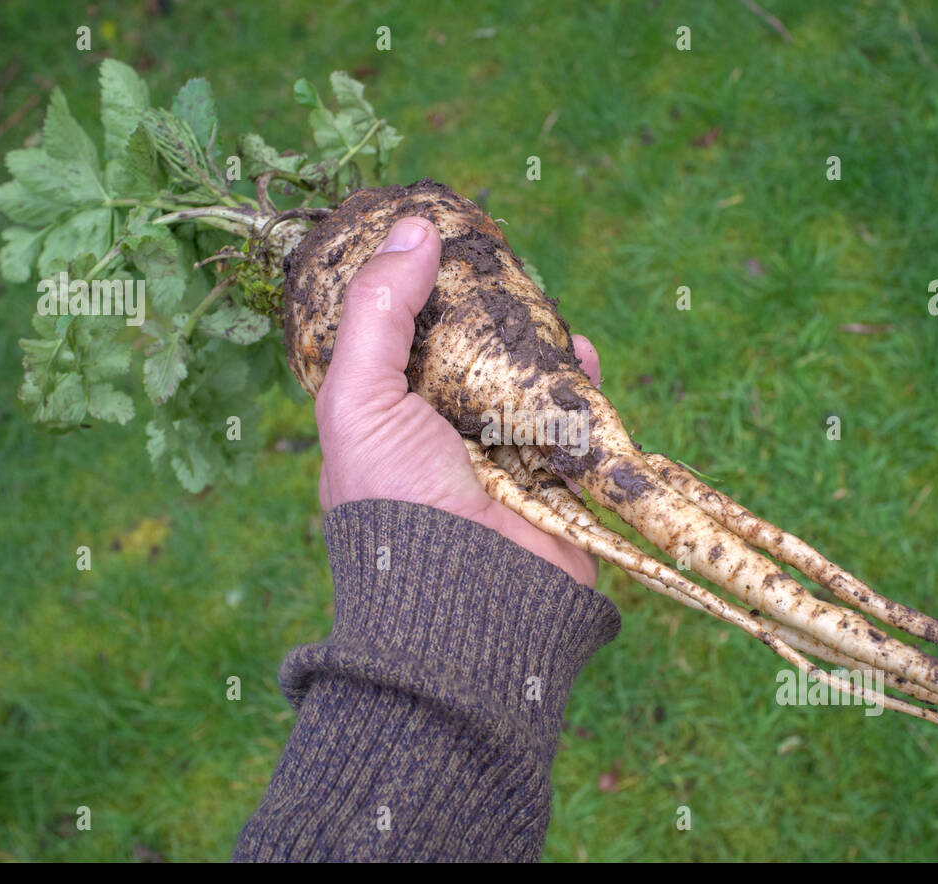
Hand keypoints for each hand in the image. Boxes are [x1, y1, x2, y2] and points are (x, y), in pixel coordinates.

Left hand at [314, 216, 601, 586]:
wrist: (466, 601)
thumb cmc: (395, 500)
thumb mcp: (359, 399)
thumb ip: (379, 312)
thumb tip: (414, 229)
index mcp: (383, 419)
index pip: (397, 341)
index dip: (413, 293)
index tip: (435, 243)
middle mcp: (440, 434)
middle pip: (466, 351)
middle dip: (484, 309)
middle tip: (498, 264)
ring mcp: (501, 454)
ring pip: (522, 375)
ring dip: (534, 338)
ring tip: (539, 304)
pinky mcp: (555, 474)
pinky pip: (574, 413)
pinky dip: (579, 378)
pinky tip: (578, 352)